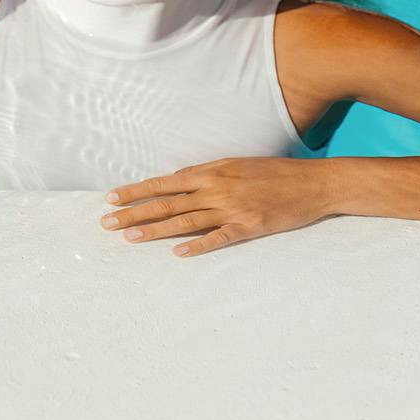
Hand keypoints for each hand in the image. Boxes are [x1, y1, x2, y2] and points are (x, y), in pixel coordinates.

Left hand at [99, 157, 344, 257]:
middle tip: (106, 223)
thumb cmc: (273, 173)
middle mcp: (216, 188)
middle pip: (167, 202)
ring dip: (155, 230)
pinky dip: (197, 245)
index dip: (136, 191)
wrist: (313, 183)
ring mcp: (232, 208)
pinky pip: (219, 238)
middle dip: (134, 213)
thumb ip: (206, 174)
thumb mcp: (236, 165)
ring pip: (185, 220)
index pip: (164, 182)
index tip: (111, 198)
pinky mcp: (249, 226)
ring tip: (129, 239)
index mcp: (211, 172)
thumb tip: (177, 181)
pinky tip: (177, 254)